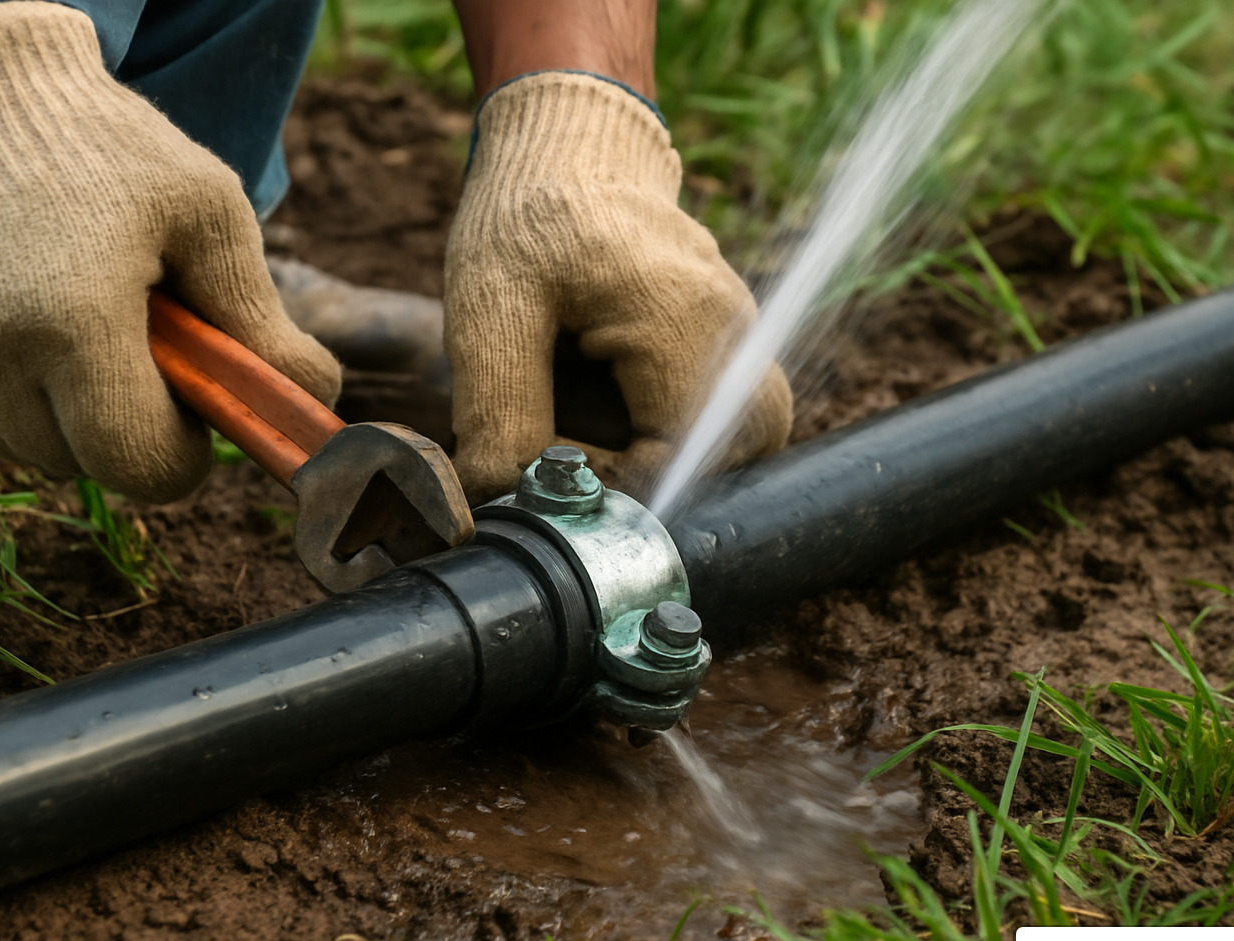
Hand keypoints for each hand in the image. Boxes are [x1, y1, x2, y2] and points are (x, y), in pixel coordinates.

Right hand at [0, 1, 339, 502]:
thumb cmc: (106, 144)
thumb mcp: (208, 212)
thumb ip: (262, 322)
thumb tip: (316, 405)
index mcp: (70, 320)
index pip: (136, 465)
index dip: (180, 455)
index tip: (193, 412)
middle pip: (80, 464)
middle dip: (125, 428)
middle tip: (140, 349)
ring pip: (23, 449)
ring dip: (64, 413)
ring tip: (76, 320)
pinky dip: (8, 391)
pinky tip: (20, 316)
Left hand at [442, 72, 791, 500]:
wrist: (573, 145)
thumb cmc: (527, 216)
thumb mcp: (488, 310)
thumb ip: (501, 414)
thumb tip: (509, 503)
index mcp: (683, 322)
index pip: (674, 463)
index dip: (609, 486)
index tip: (553, 465)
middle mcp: (737, 334)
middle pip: (724, 464)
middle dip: (645, 478)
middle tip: (576, 450)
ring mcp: (745, 338)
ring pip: (729, 447)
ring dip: (658, 456)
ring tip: (589, 417)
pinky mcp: (736, 344)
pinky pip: (721, 420)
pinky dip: (668, 431)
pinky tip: (610, 399)